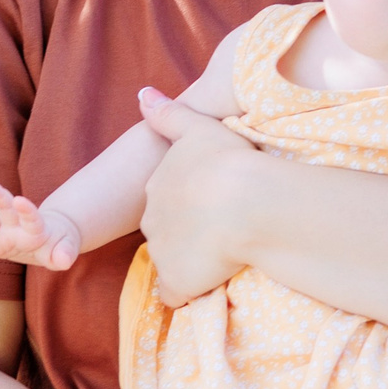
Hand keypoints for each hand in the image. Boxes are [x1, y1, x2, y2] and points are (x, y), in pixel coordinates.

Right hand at [0, 179, 83, 269]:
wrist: (46, 239)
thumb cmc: (58, 243)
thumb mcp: (66, 248)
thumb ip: (65, 253)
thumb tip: (64, 260)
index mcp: (36, 224)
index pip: (31, 216)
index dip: (26, 209)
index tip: (18, 200)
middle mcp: (15, 223)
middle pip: (5, 206)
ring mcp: (2, 232)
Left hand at [136, 87, 267, 306]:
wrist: (246, 201)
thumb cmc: (229, 160)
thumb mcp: (199, 127)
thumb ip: (168, 113)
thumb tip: (141, 94)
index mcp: (158, 185)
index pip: (168, 199)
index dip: (191, 204)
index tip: (216, 204)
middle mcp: (152, 218)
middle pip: (166, 229)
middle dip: (187, 233)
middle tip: (222, 232)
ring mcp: (162, 252)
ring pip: (170, 260)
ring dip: (190, 262)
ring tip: (222, 258)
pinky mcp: (177, 281)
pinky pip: (175, 294)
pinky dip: (188, 292)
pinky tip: (208, 286)